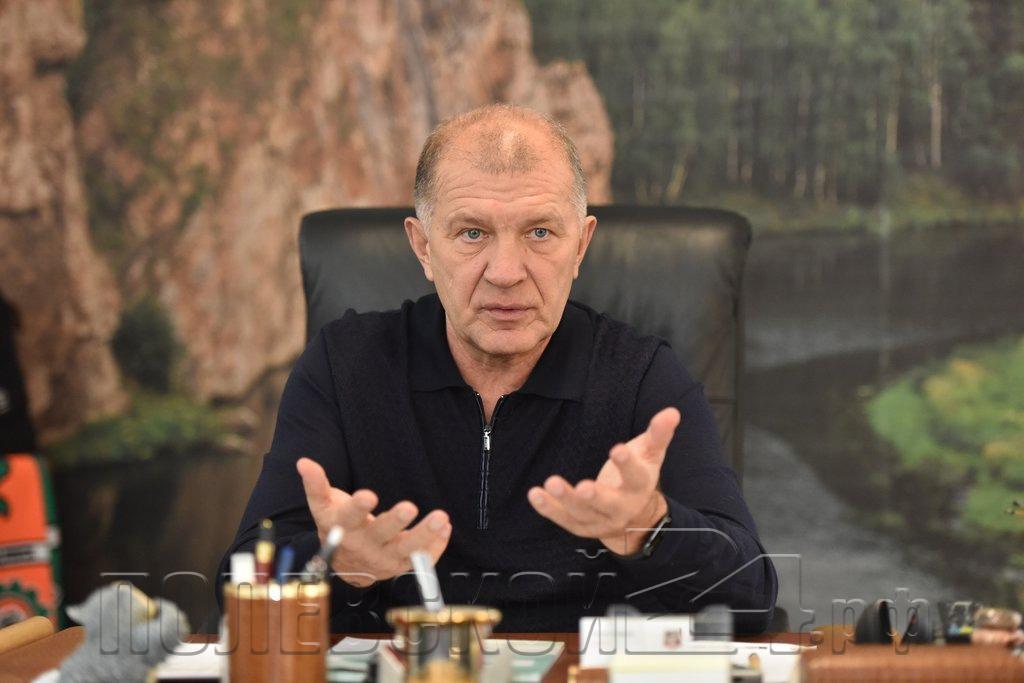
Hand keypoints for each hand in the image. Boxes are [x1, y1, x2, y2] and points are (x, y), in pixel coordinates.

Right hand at [296, 457, 451, 586]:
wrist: (344, 565)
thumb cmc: (337, 527)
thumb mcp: (323, 506)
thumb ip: (316, 484)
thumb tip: (303, 462)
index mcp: (344, 529)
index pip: (349, 518)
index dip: (358, 508)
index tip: (369, 495)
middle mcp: (365, 547)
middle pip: (381, 535)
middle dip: (396, 521)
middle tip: (410, 507)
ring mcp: (385, 560)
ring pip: (407, 550)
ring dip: (425, 535)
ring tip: (441, 518)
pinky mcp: (402, 566)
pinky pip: (422, 560)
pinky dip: (436, 545)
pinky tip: (445, 528)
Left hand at [527, 407, 679, 554]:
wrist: (634, 517)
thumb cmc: (639, 475)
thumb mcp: (650, 454)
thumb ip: (658, 434)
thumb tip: (672, 412)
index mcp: (639, 488)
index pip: (635, 477)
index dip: (627, 464)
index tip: (617, 449)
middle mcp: (621, 508)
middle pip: (607, 504)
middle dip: (594, 497)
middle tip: (583, 487)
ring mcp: (599, 521)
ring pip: (581, 513)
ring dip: (565, 500)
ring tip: (551, 483)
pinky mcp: (580, 526)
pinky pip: (562, 519)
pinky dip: (547, 508)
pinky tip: (534, 494)